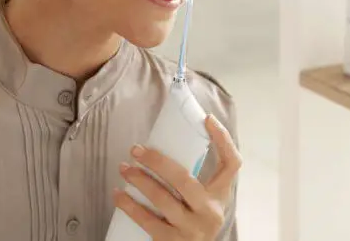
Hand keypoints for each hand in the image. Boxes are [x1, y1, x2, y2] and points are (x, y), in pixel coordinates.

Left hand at [113, 114, 241, 240]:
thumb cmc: (193, 222)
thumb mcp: (202, 202)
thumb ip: (193, 181)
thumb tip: (163, 148)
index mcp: (220, 196)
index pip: (231, 164)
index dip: (223, 140)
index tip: (207, 119)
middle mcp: (209, 212)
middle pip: (185, 179)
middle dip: (158, 162)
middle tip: (137, 149)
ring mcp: (191, 229)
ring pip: (163, 200)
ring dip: (139, 181)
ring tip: (124, 168)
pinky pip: (148, 221)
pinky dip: (130, 206)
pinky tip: (118, 194)